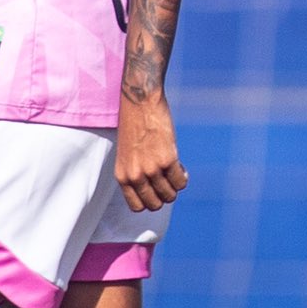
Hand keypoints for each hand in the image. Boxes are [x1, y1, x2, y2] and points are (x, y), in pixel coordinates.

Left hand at [115, 94, 188, 210]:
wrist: (139, 101)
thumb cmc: (134, 124)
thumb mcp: (127, 153)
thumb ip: (136, 172)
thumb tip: (154, 188)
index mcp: (122, 176)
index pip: (137, 206)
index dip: (150, 200)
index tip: (155, 189)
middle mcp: (135, 176)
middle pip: (155, 204)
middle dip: (165, 195)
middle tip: (167, 179)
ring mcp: (151, 169)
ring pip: (170, 195)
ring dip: (175, 186)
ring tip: (174, 170)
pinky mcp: (167, 159)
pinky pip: (180, 182)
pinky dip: (184, 177)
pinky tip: (180, 165)